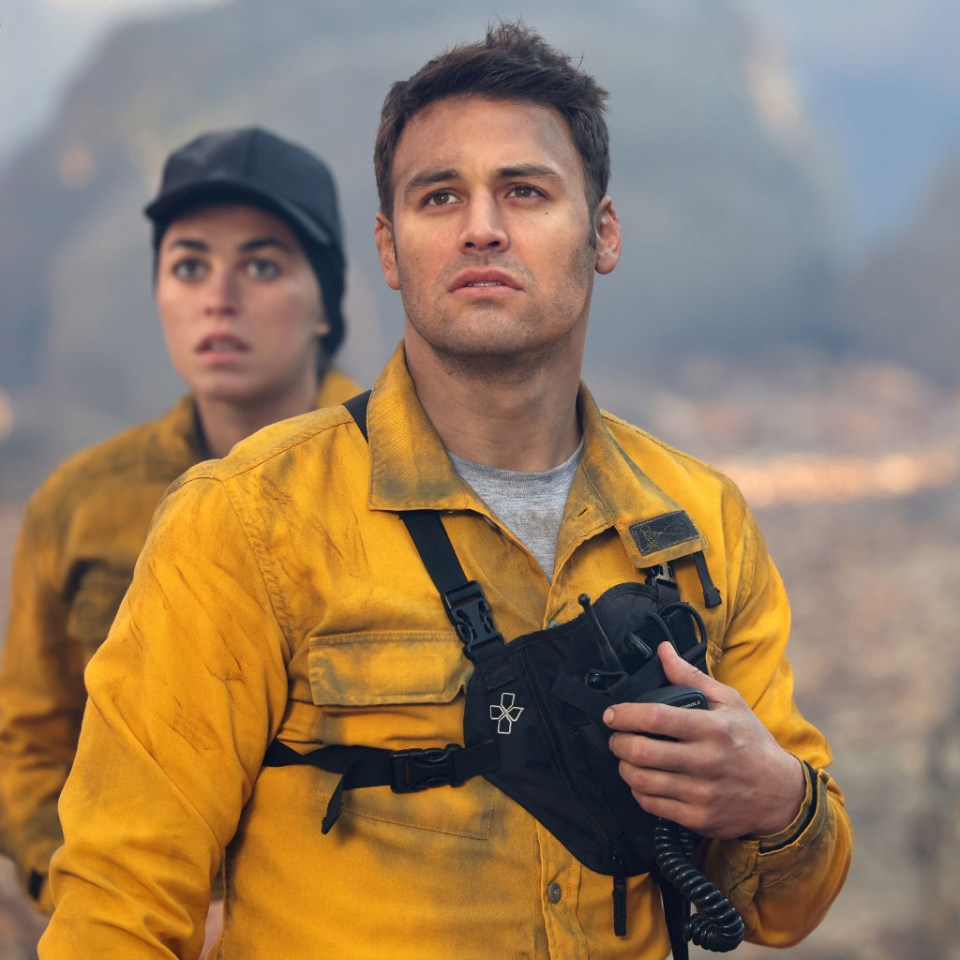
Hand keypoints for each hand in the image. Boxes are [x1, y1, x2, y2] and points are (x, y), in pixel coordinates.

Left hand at [604, 642, 805, 838]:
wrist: (780, 794)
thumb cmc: (752, 742)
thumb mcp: (730, 701)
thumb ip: (691, 677)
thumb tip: (663, 651)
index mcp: (712, 728)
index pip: (657, 718)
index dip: (626, 715)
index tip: (612, 714)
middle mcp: (706, 761)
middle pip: (642, 752)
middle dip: (618, 742)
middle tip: (617, 737)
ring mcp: (701, 793)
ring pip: (642, 781)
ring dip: (624, 767)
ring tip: (626, 757)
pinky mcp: (698, 818)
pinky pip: (652, 805)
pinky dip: (638, 791)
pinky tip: (643, 780)